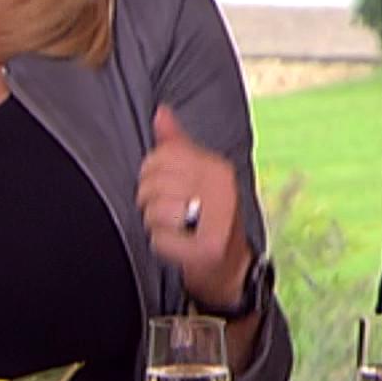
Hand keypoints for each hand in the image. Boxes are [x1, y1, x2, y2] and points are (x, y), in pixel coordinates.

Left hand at [136, 105, 249, 309]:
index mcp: (217, 167)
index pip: (162, 156)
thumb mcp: (198, 177)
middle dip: (150, 203)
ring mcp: (218, 218)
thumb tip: (160, 112)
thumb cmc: (208, 219)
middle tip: (170, 215)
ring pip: (154, 212)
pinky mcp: (208, 247)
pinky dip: (161, 246)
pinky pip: (159, 239)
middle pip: (153, 184)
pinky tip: (177, 246)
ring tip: (176, 230)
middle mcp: (222, 188)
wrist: (231, 268)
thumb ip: (177, 145)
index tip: (166, 191)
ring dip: (155, 225)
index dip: (151, 175)